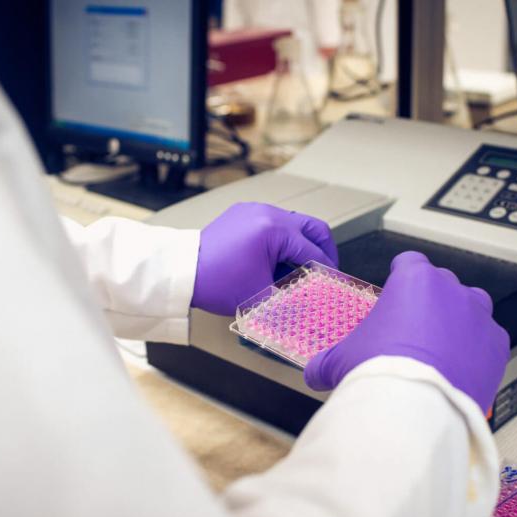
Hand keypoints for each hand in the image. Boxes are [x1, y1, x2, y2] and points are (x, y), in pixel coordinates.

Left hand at [191, 202, 339, 315]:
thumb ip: (295, 300)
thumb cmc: (215, 283)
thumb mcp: (261, 297)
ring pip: (295, 224)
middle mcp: (267, 213)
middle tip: (328, 273)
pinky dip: (284, 241)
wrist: (181, 271)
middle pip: (313, 228)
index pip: (313, 252)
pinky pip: (275, 223)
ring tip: (302, 271)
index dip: (328, 273)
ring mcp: (254, 210)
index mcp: (274, 230)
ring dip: (303, 246)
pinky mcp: (244, 213)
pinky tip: (279, 262)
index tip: (335, 286)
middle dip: (324, 251)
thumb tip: (317, 305)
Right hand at [304, 251, 509, 414]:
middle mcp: (451, 290)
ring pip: (471, 309)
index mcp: (414, 279)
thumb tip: (315, 372)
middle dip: (429, 303)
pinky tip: (459, 370)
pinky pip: (488, 341)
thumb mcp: (339, 361)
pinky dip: (476, 352)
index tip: (397, 291)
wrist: (414, 409)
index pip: (410, 262)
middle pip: (442, 285)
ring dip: (458, 322)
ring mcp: (479, 317)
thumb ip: (328, 360)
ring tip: (440, 349)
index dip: (401, 275)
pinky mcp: (497, 346)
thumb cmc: (379, 372)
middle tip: (412, 332)